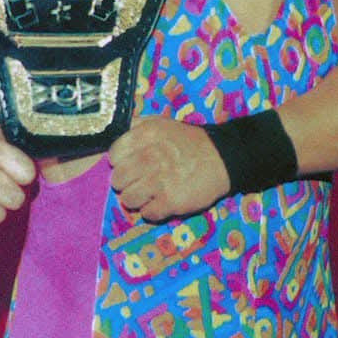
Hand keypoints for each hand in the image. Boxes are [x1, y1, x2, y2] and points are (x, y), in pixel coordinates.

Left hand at [109, 117, 229, 221]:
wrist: (222, 158)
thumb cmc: (189, 141)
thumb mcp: (162, 123)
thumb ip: (137, 125)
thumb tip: (117, 131)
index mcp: (147, 135)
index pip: (114, 154)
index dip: (120, 161)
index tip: (129, 163)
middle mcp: (151, 157)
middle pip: (118, 180)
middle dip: (125, 182)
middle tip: (138, 180)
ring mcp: (160, 181)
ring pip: (128, 199)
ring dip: (137, 198)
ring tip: (149, 193)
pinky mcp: (171, 202)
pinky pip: (147, 213)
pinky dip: (152, 210)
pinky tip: (161, 201)